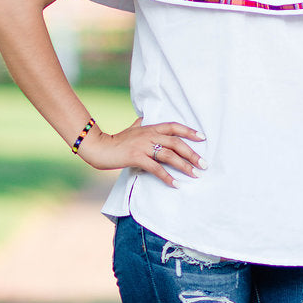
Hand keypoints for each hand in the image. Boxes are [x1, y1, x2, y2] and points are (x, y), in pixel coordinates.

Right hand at [77, 120, 205, 186]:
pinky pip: (156, 168)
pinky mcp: (136, 157)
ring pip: (169, 155)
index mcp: (150, 127)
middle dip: (192, 154)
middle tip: (204, 164)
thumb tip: (145, 118)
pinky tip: (175, 184)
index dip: (189, 131)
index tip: (202, 137)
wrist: (99, 147)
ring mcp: (143, 146)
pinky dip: (167, 177)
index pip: (174, 126)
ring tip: (195, 174)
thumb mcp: (131, 129)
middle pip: (176, 143)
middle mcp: (149, 135)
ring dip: (184, 166)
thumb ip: (140, 124)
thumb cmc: (116, 140)